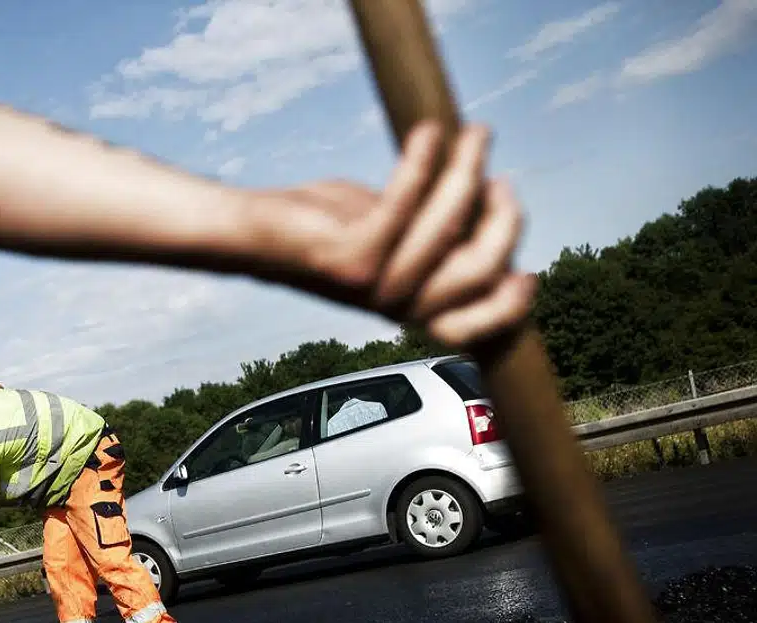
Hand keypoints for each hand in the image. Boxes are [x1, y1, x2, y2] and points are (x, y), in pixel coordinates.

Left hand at [252, 121, 534, 351]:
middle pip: (479, 271)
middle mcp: (394, 306)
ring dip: (468, 169)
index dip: (509, 306)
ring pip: (447, 228)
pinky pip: (403, 204)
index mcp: (409, 308)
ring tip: (473, 134)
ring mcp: (372, 285)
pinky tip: (427, 133)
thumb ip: (437, 231)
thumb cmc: (329, 226)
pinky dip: (421, 162)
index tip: (526, 272)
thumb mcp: (394, 233)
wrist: (256, 231)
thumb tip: (486, 199)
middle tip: (496, 180)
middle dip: (503, 221)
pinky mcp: (348, 259)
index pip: (473, 329)